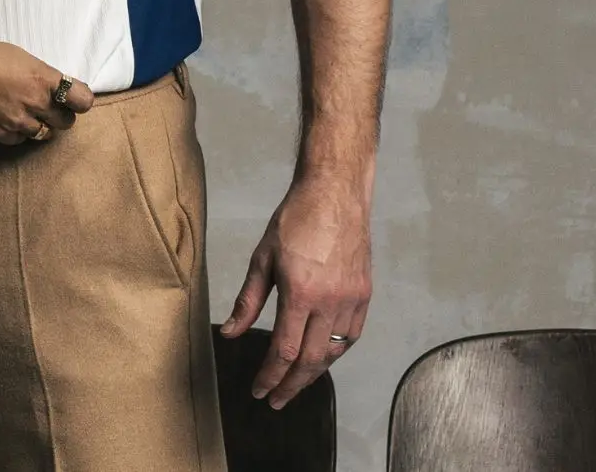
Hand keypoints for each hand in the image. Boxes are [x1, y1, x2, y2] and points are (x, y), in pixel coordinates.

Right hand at [0, 37, 88, 144]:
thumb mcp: (19, 56)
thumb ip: (40, 74)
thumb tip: (52, 87)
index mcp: (43, 78)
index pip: (83, 100)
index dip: (79, 100)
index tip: (72, 98)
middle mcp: (36, 103)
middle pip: (66, 122)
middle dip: (59, 114)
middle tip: (47, 106)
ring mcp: (18, 122)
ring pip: (44, 134)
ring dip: (39, 124)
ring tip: (23, 111)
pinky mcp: (1, 135)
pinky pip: (20, 140)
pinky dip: (18, 132)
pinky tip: (6, 118)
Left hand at [221, 175, 372, 407]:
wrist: (335, 195)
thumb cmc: (295, 221)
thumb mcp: (262, 259)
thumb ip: (247, 302)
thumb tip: (230, 334)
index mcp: (301, 294)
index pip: (284, 350)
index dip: (270, 376)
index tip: (259, 390)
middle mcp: (331, 302)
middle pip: (311, 360)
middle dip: (292, 385)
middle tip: (276, 400)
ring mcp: (352, 300)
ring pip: (334, 351)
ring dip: (314, 371)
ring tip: (295, 383)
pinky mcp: (365, 294)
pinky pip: (352, 335)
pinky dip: (335, 351)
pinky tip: (321, 356)